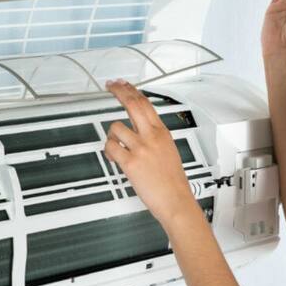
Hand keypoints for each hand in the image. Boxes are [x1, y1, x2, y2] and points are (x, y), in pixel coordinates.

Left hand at [103, 79, 200, 228]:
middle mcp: (152, 137)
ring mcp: (141, 149)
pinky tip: (114, 157)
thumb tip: (139, 129)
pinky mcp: (131, 162)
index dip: (132, 91)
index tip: (124, 84)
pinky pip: (111, 147)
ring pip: (116, 127)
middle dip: (119, 91)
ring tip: (116, 145)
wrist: (176, 201)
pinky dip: (109, 151)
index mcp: (162, 133)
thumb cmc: (173, 181)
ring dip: (111, 135)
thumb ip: (154, 137)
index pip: (146, 103)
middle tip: (111, 86)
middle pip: (133, 104)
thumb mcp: (169, 150)